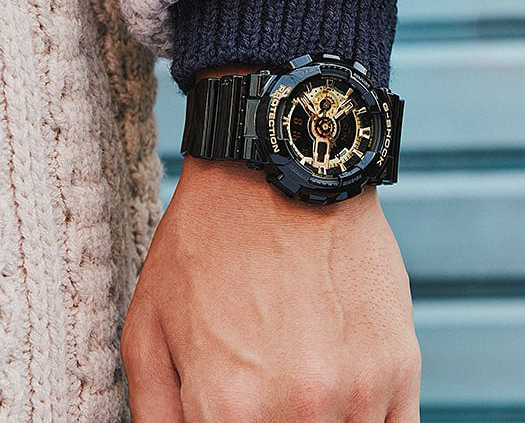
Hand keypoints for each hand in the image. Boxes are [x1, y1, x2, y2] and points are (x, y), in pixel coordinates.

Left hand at [121, 158, 421, 421]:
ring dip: (316, 422)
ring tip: (296, 379)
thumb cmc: (209, 239)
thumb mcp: (147, 325)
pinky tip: (339, 396)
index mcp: (227, 409)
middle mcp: (299, 410)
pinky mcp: (399, 363)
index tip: (230, 410)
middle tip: (259, 391)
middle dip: (263, 420)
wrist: (280, 173)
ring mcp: (358, 389)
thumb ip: (154, 412)